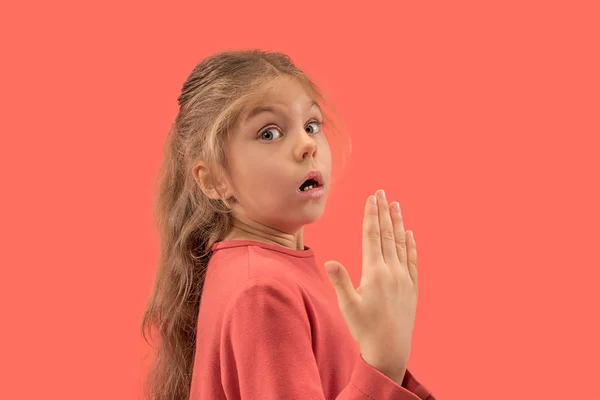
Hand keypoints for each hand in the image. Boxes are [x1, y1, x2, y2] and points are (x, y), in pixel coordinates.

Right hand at [324, 190, 418, 382]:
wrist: (391, 350)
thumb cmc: (364, 328)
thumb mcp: (348, 305)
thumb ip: (341, 281)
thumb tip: (331, 260)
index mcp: (374, 272)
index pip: (372, 236)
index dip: (371, 215)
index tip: (371, 198)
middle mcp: (391, 271)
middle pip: (387, 234)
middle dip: (383, 212)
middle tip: (382, 192)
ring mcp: (404, 278)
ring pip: (400, 243)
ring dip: (398, 223)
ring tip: (396, 205)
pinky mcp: (412, 287)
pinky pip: (412, 260)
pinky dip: (410, 245)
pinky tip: (409, 234)